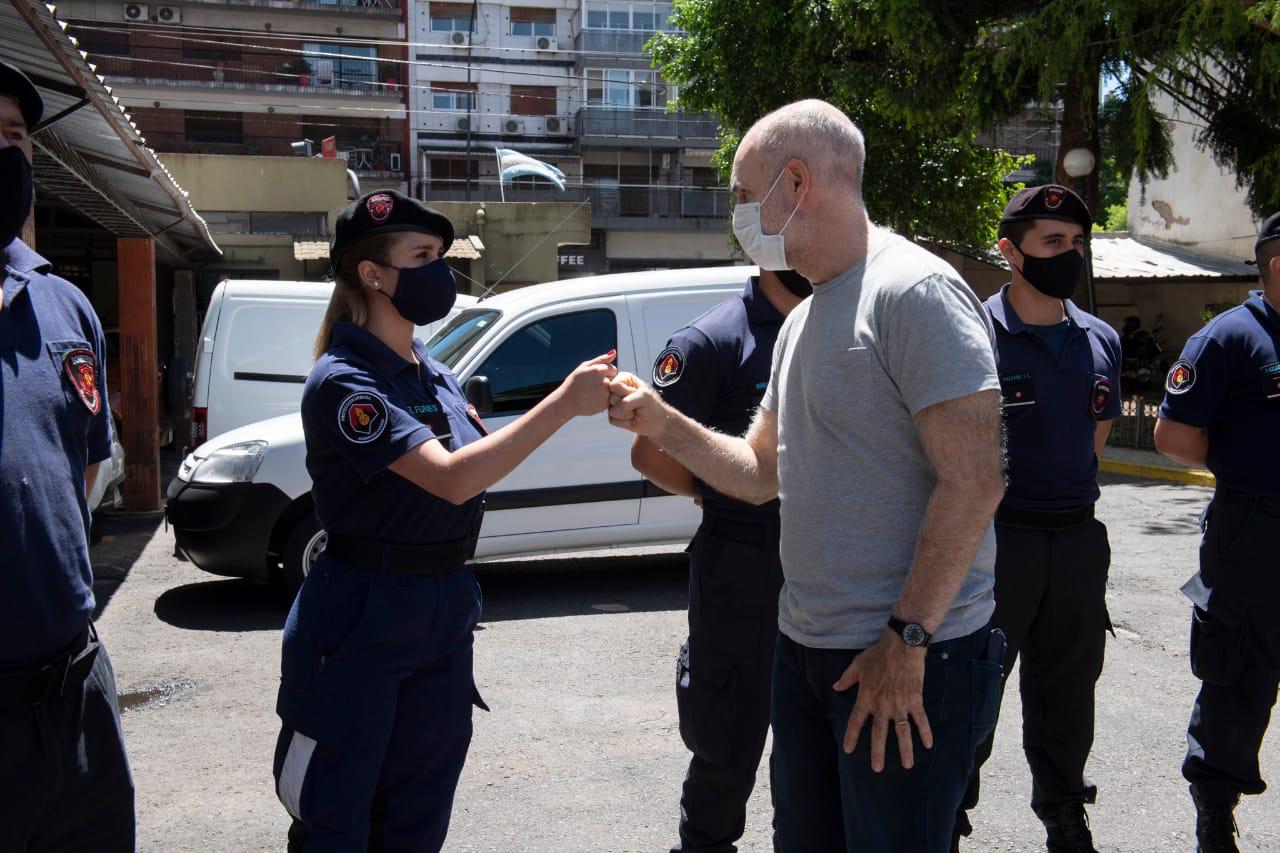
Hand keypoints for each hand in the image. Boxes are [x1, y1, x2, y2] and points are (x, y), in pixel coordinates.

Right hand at [557, 350, 617, 417]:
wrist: (566, 402)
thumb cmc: (574, 383)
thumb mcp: (584, 367)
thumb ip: (600, 359)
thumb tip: (614, 352)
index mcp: (599, 370)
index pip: (612, 369)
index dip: (604, 373)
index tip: (594, 377)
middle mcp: (604, 382)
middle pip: (614, 380)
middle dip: (606, 381)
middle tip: (591, 386)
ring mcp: (606, 394)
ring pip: (612, 390)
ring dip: (606, 391)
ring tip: (592, 393)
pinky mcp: (605, 404)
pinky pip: (610, 400)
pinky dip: (604, 400)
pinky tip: (593, 400)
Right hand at [607, 374, 671, 438]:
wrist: (657, 422)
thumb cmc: (652, 405)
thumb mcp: (643, 397)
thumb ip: (626, 401)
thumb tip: (613, 412)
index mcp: (623, 378)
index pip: (614, 385)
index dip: (625, 392)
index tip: (636, 393)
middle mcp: (616, 389)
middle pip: (611, 398)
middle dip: (626, 404)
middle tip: (637, 404)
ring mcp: (613, 403)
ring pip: (611, 410)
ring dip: (626, 414)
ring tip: (635, 411)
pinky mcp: (613, 415)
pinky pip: (612, 420)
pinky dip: (624, 422)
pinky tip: (631, 419)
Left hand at [832, 629, 931, 771]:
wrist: (901, 646)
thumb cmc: (878, 654)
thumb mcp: (857, 664)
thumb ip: (847, 679)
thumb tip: (836, 687)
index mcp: (866, 697)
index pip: (856, 721)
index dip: (852, 736)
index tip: (848, 750)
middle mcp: (882, 705)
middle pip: (879, 733)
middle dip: (877, 752)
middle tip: (877, 768)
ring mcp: (900, 705)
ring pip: (902, 732)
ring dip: (905, 749)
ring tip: (907, 765)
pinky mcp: (915, 700)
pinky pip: (920, 720)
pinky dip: (925, 732)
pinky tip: (928, 745)